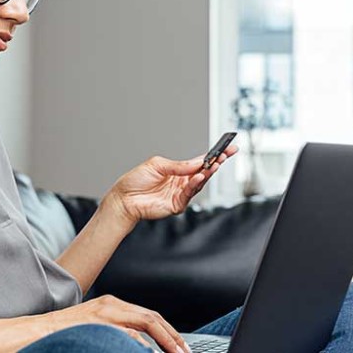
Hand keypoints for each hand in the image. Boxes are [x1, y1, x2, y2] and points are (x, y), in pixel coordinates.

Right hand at [47, 295, 189, 352]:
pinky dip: (144, 345)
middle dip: (173, 336)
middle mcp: (111, 304)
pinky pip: (128, 334)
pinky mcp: (99, 323)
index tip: (181, 347)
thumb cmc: (64, 333)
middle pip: (152, 317)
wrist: (36, 330)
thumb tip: (139, 346)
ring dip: (166, 340)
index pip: (148, 315)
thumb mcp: (95, 328)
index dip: (168, 331)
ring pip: (146, 322)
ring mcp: (105, 313)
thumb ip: (116, 332)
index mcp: (112, 304)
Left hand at [106, 147, 237, 223]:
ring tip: (215, 164)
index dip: (214, 155)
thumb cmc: (136, 180)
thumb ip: (178, 165)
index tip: (228, 148)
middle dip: (217, 163)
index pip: (200, 161)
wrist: (124, 198)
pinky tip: (199, 177)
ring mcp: (180, 193)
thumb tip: (197, 162)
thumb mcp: (157, 165)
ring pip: (199, 183)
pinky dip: (195, 185)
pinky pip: (189, 194)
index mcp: (178, 170)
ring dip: (208, 173)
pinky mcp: (177, 204)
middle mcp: (182, 181)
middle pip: (204, 172)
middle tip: (227, 154)